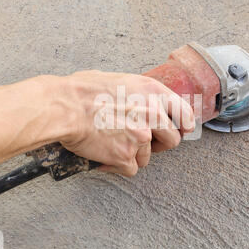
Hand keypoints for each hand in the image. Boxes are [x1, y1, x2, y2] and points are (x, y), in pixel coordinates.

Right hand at [59, 70, 194, 176]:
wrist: (65, 107)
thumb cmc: (83, 90)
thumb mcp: (120, 80)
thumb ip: (139, 93)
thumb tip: (142, 100)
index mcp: (153, 92)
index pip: (184, 113)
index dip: (183, 125)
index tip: (181, 130)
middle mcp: (152, 114)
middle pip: (172, 140)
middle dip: (159, 144)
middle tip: (142, 141)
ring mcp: (140, 137)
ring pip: (147, 157)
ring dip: (133, 154)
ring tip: (112, 143)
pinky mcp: (125, 155)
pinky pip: (131, 168)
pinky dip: (118, 166)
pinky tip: (106, 157)